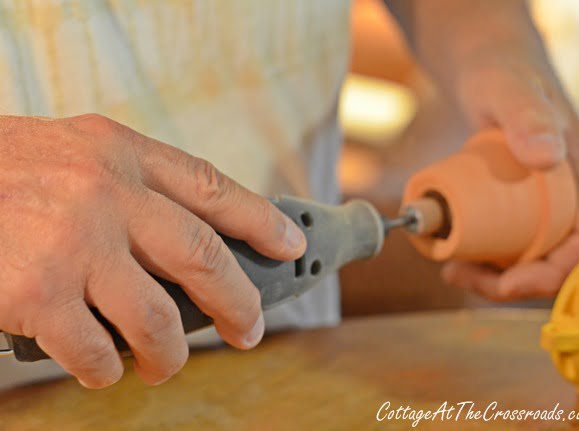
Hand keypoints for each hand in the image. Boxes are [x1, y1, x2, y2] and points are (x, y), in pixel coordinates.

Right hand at [0, 114, 305, 387]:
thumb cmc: (9, 172)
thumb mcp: (79, 153)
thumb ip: (136, 185)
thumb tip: (196, 239)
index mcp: (121, 154)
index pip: (213, 188)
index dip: (260, 220)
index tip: (288, 246)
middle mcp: (105, 194)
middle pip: (203, 258)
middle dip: (238, 303)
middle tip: (248, 330)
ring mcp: (72, 246)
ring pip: (157, 320)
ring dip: (169, 354)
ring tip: (165, 363)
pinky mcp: (36, 296)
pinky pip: (97, 353)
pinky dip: (107, 370)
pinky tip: (103, 366)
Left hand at [441, 51, 578, 300]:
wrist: (487, 69)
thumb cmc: (503, 73)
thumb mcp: (511, 91)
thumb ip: (528, 116)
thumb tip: (547, 157)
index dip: (551, 275)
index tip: (505, 282)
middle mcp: (574, 200)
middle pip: (555, 263)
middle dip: (511, 283)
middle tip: (460, 274)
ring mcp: (547, 206)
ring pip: (530, 260)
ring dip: (493, 277)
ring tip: (450, 268)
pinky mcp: (522, 208)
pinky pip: (512, 246)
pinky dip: (486, 261)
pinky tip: (454, 260)